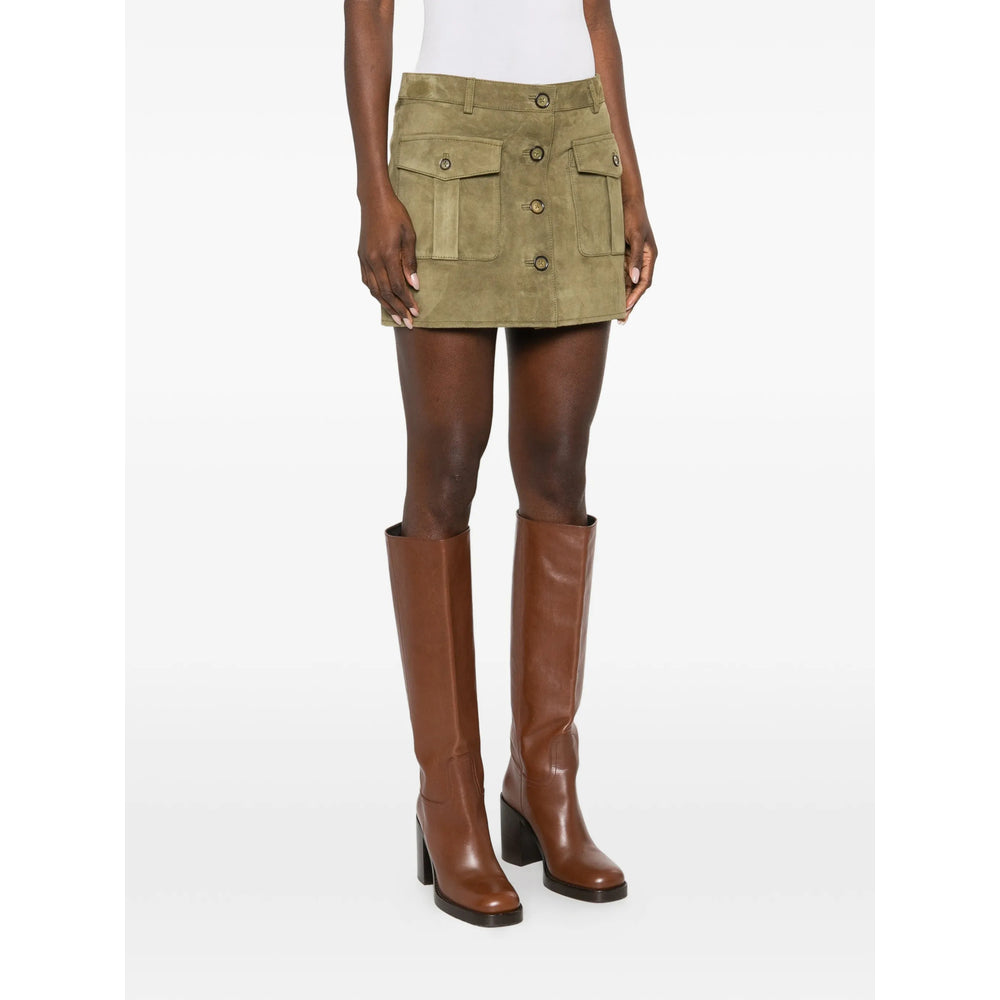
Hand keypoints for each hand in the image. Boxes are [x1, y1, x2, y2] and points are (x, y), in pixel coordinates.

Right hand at [358, 192, 419, 327]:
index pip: (398, 286)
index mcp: (387, 254)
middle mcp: (374, 260)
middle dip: (398, 309)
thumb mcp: (409, 235)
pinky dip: (376, 293)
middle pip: (386, 292)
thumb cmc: (395, 215)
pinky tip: (382, 300)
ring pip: (374, 289)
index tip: (416, 312)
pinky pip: (367, 281)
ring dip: (386, 305)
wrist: (374, 201)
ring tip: (396, 317)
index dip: (407, 301)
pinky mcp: (361, 257)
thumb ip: (410, 261)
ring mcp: (365, 259)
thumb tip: (414, 285)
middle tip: (408, 323)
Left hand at [622, 197, 656, 322]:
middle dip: (630, 302)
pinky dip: (617, 285)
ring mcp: (633, 257)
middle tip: (621, 319)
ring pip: (629, 282)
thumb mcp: (634, 236)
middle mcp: (643, 259)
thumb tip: (634, 280)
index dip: (635, 297)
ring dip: (623, 296)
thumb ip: (634, 258)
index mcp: (650, 256)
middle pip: (637, 286)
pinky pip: (621, 274)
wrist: (626, 199)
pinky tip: (610, 295)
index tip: (626, 308)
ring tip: (615, 313)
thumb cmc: (632, 215)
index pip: (644, 282)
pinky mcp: (624, 254)